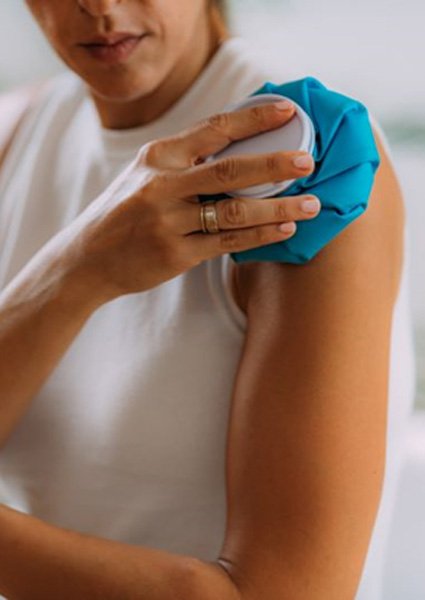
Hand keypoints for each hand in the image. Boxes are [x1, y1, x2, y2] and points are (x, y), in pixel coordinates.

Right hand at [67, 101, 317, 299]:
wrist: (88, 258)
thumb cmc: (124, 213)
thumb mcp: (146, 175)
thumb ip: (185, 161)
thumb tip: (238, 147)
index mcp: (159, 156)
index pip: (213, 129)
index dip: (254, 119)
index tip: (287, 110)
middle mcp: (163, 185)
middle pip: (230, 170)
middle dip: (275, 164)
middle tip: (308, 161)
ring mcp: (169, 222)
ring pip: (235, 212)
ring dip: (278, 208)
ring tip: (311, 205)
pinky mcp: (176, 254)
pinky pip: (228, 243)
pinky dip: (260, 236)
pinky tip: (284, 230)